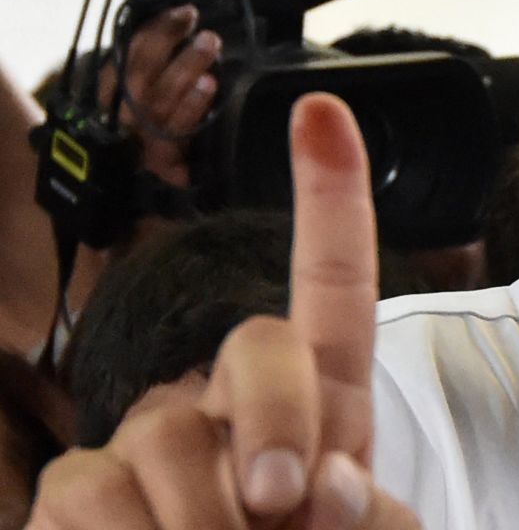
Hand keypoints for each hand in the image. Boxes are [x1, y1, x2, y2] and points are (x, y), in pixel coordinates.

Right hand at [27, 94, 419, 529]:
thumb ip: (366, 518)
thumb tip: (328, 486)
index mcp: (323, 404)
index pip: (332, 290)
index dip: (331, 198)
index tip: (322, 110)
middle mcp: (231, 405)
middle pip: (251, 346)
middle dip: (273, 419)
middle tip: (278, 504)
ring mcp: (148, 447)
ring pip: (156, 434)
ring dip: (197, 523)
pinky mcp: (72, 502)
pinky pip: (80, 498)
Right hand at [97, 5, 220, 187]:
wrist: (140, 238)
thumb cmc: (153, 181)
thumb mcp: (157, 134)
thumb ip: (165, 100)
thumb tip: (197, 58)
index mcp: (115, 112)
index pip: (123, 63)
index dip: (148, 34)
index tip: (175, 12)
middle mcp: (120, 125)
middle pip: (135, 73)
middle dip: (161, 39)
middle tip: (190, 15)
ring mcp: (137, 147)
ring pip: (156, 96)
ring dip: (184, 65)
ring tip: (208, 41)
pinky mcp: (158, 169)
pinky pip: (175, 131)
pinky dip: (191, 105)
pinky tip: (208, 85)